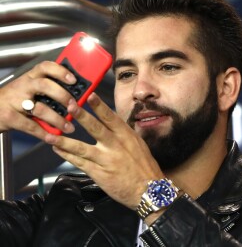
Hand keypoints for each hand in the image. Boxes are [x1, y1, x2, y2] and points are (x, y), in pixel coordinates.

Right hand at [0, 61, 76, 138]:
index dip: (61, 72)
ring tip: (69, 127)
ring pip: (40, 108)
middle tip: (74, 106)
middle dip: (62, 95)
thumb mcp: (28, 88)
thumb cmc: (14, 98)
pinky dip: (44, 133)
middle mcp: (23, 86)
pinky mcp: (9, 117)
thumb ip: (47, 88)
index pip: (46, 67)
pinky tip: (53, 137)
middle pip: (45, 85)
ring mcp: (15, 101)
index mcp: (31, 77)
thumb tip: (73, 95)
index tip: (74, 80)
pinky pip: (31, 126)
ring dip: (58, 119)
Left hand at [45, 93, 164, 209]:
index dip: (99, 106)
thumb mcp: (138, 144)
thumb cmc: (144, 165)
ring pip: (82, 148)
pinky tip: (57, 150)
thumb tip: (110, 122)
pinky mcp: (98, 173)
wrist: (148, 190)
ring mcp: (105, 160)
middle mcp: (115, 146)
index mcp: (126, 136)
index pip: (111, 118)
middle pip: (95, 128)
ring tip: (50, 135)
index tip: (89, 95)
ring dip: (64, 140)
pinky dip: (67, 156)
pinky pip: (80, 163)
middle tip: (69, 106)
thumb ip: (123, 133)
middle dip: (81, 116)